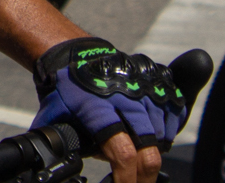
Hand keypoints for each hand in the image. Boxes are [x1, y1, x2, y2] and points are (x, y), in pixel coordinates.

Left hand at [30, 39, 188, 182]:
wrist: (78, 53)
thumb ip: (57, 141)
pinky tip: (151, 140)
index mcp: (98, 107)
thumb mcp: (53, 114)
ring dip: (151, 154)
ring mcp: (147, 90)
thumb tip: (49, 163)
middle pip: (148, 149)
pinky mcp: (161, 84)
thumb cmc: (65, 90)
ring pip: (161, 136)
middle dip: (144, 176)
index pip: (122, 151)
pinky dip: (165, 135)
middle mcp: (127, 98)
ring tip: (137, 162)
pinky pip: (174, 119)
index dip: (125, 176)